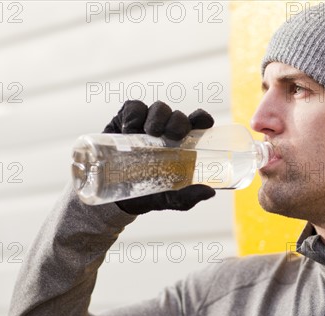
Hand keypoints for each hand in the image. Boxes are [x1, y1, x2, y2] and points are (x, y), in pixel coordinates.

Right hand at [103, 100, 215, 214]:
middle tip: (172, 135)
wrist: (114, 198)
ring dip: (157, 117)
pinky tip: (130, 129)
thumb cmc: (146, 195)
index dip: (201, 118)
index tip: (202, 124)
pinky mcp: (125, 121)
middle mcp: (166, 131)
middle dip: (177, 121)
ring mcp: (145, 124)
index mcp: (182, 144)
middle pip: (178, 115)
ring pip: (158, 108)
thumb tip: (210, 192)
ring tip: (150, 133)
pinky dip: (134, 115)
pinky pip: (133, 108)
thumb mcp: (169, 199)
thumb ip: (188, 196)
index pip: (197, 123)